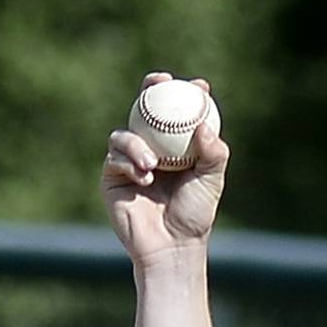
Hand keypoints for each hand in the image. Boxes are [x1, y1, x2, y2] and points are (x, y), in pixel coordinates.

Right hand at [101, 72, 228, 266]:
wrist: (171, 244)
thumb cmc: (195, 213)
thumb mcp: (211, 181)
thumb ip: (214, 153)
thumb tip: (204, 125)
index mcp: (177, 148)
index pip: (179, 115)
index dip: (187, 95)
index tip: (199, 85)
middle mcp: (152, 149)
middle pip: (146, 110)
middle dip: (151, 90)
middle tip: (159, 82)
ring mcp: (130, 161)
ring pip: (126, 133)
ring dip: (137, 143)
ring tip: (152, 163)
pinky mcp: (112, 176)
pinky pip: (114, 157)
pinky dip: (129, 163)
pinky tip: (144, 178)